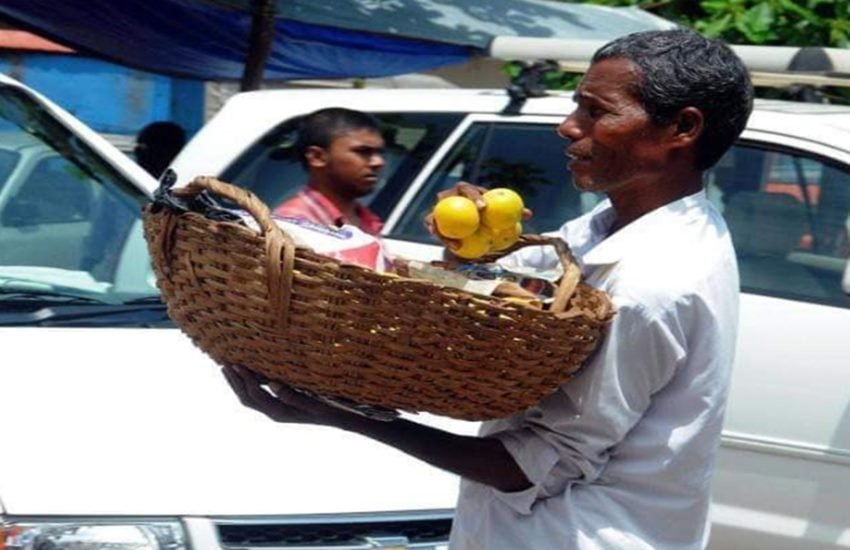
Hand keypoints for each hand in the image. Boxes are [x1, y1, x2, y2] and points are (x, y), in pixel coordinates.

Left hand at [221, 365, 349, 425]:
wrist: (338, 420)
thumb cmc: (327, 408)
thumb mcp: (312, 402)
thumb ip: (292, 394)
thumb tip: (271, 384)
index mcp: (280, 412)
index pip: (255, 394)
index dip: (244, 379)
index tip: (236, 363)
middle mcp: (274, 414)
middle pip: (247, 399)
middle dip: (234, 382)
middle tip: (224, 364)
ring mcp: (276, 412)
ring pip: (250, 400)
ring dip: (238, 385)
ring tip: (228, 369)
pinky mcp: (279, 408)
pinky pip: (257, 398)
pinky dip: (248, 387)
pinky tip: (248, 376)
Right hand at [424, 182, 533, 250]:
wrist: (466, 217)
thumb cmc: (484, 212)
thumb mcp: (496, 211)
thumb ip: (511, 212)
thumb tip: (528, 214)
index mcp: (464, 189)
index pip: (468, 190)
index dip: (474, 197)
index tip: (484, 208)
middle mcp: (448, 196)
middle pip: (446, 199)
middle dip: (453, 209)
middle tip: (472, 224)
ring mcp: (437, 209)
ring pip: (435, 218)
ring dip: (442, 230)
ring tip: (456, 244)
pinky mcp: (433, 222)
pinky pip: (435, 231)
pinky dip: (443, 240)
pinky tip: (455, 250)